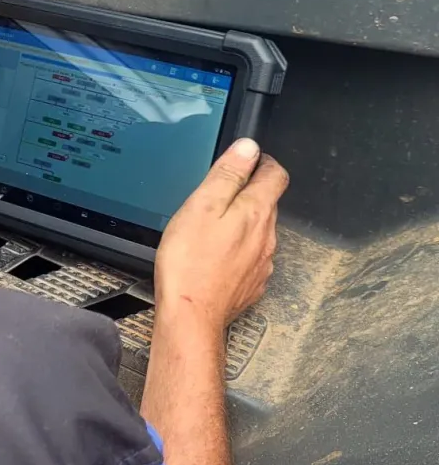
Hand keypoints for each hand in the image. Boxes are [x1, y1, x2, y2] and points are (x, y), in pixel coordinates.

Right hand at [155, 138, 288, 329]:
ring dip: (242, 222)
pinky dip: (237, 249)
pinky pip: (251, 256)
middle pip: (267, 202)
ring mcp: (262, 261)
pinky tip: (215, 254)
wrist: (192, 315)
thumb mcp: (201, 206)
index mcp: (255, 212)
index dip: (262, 162)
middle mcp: (266, 236)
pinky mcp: (252, 282)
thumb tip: (248, 149)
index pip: (275, 174)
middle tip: (220, 191)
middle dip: (248, 192)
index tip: (247, 160)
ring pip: (259, 230)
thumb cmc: (190, 262)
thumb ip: (227, 175)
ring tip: (212, 224)